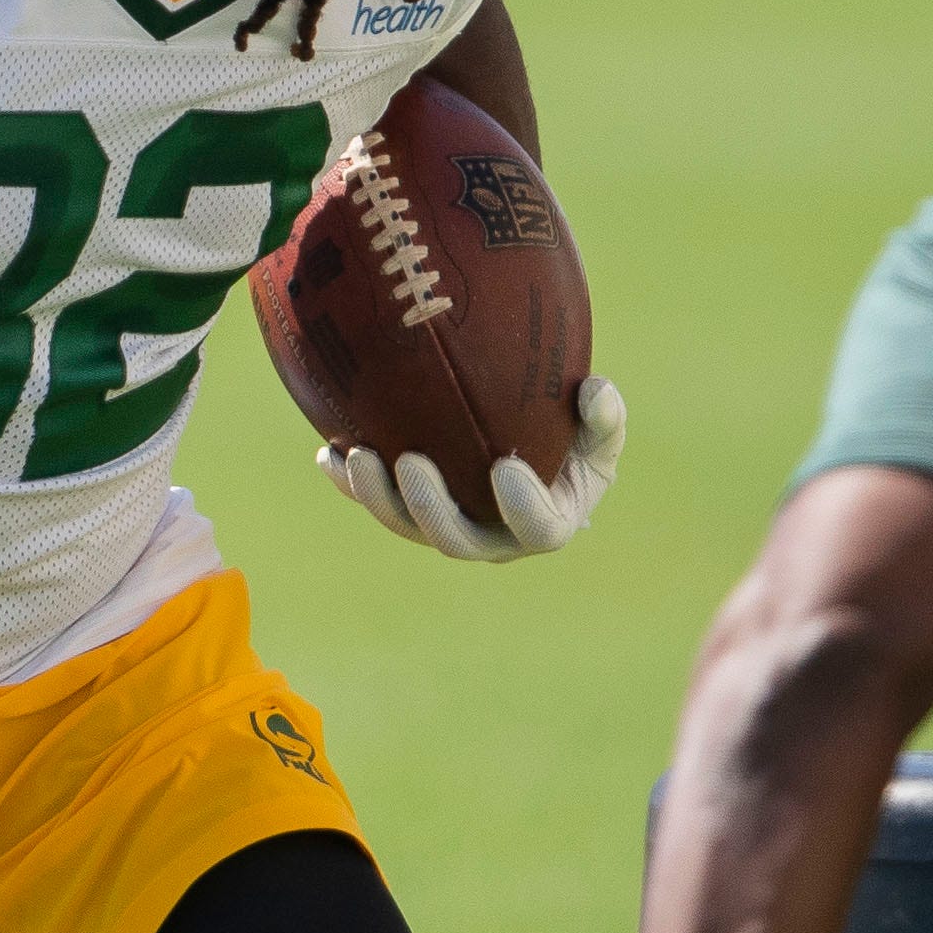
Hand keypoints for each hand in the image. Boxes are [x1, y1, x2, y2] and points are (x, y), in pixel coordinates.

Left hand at [320, 373, 625, 562]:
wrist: (528, 441)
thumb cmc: (572, 435)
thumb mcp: (599, 428)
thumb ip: (603, 414)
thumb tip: (594, 392)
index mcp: (546, 524)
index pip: (539, 531)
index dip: (522, 508)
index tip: (504, 467)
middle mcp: (492, 538)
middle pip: (457, 541)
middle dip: (429, 507)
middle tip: (410, 461)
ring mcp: (447, 525)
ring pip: (408, 527)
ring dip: (378, 498)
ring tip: (357, 459)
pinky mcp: (411, 509)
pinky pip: (378, 503)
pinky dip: (350, 483)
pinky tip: (328, 455)